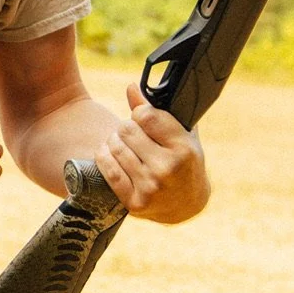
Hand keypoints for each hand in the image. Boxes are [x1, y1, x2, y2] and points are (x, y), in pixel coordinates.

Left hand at [96, 82, 209, 222]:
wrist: (188, 205)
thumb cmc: (185, 162)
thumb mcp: (181, 135)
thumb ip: (156, 110)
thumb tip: (131, 87)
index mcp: (183, 149)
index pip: (146, 115)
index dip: (140, 112)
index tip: (143, 117)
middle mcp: (167, 168)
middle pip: (127, 130)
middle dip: (127, 127)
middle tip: (132, 132)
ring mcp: (150, 187)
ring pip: (115, 148)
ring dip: (114, 141)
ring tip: (123, 143)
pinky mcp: (135, 202)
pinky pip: (108, 170)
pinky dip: (105, 157)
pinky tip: (111, 154)